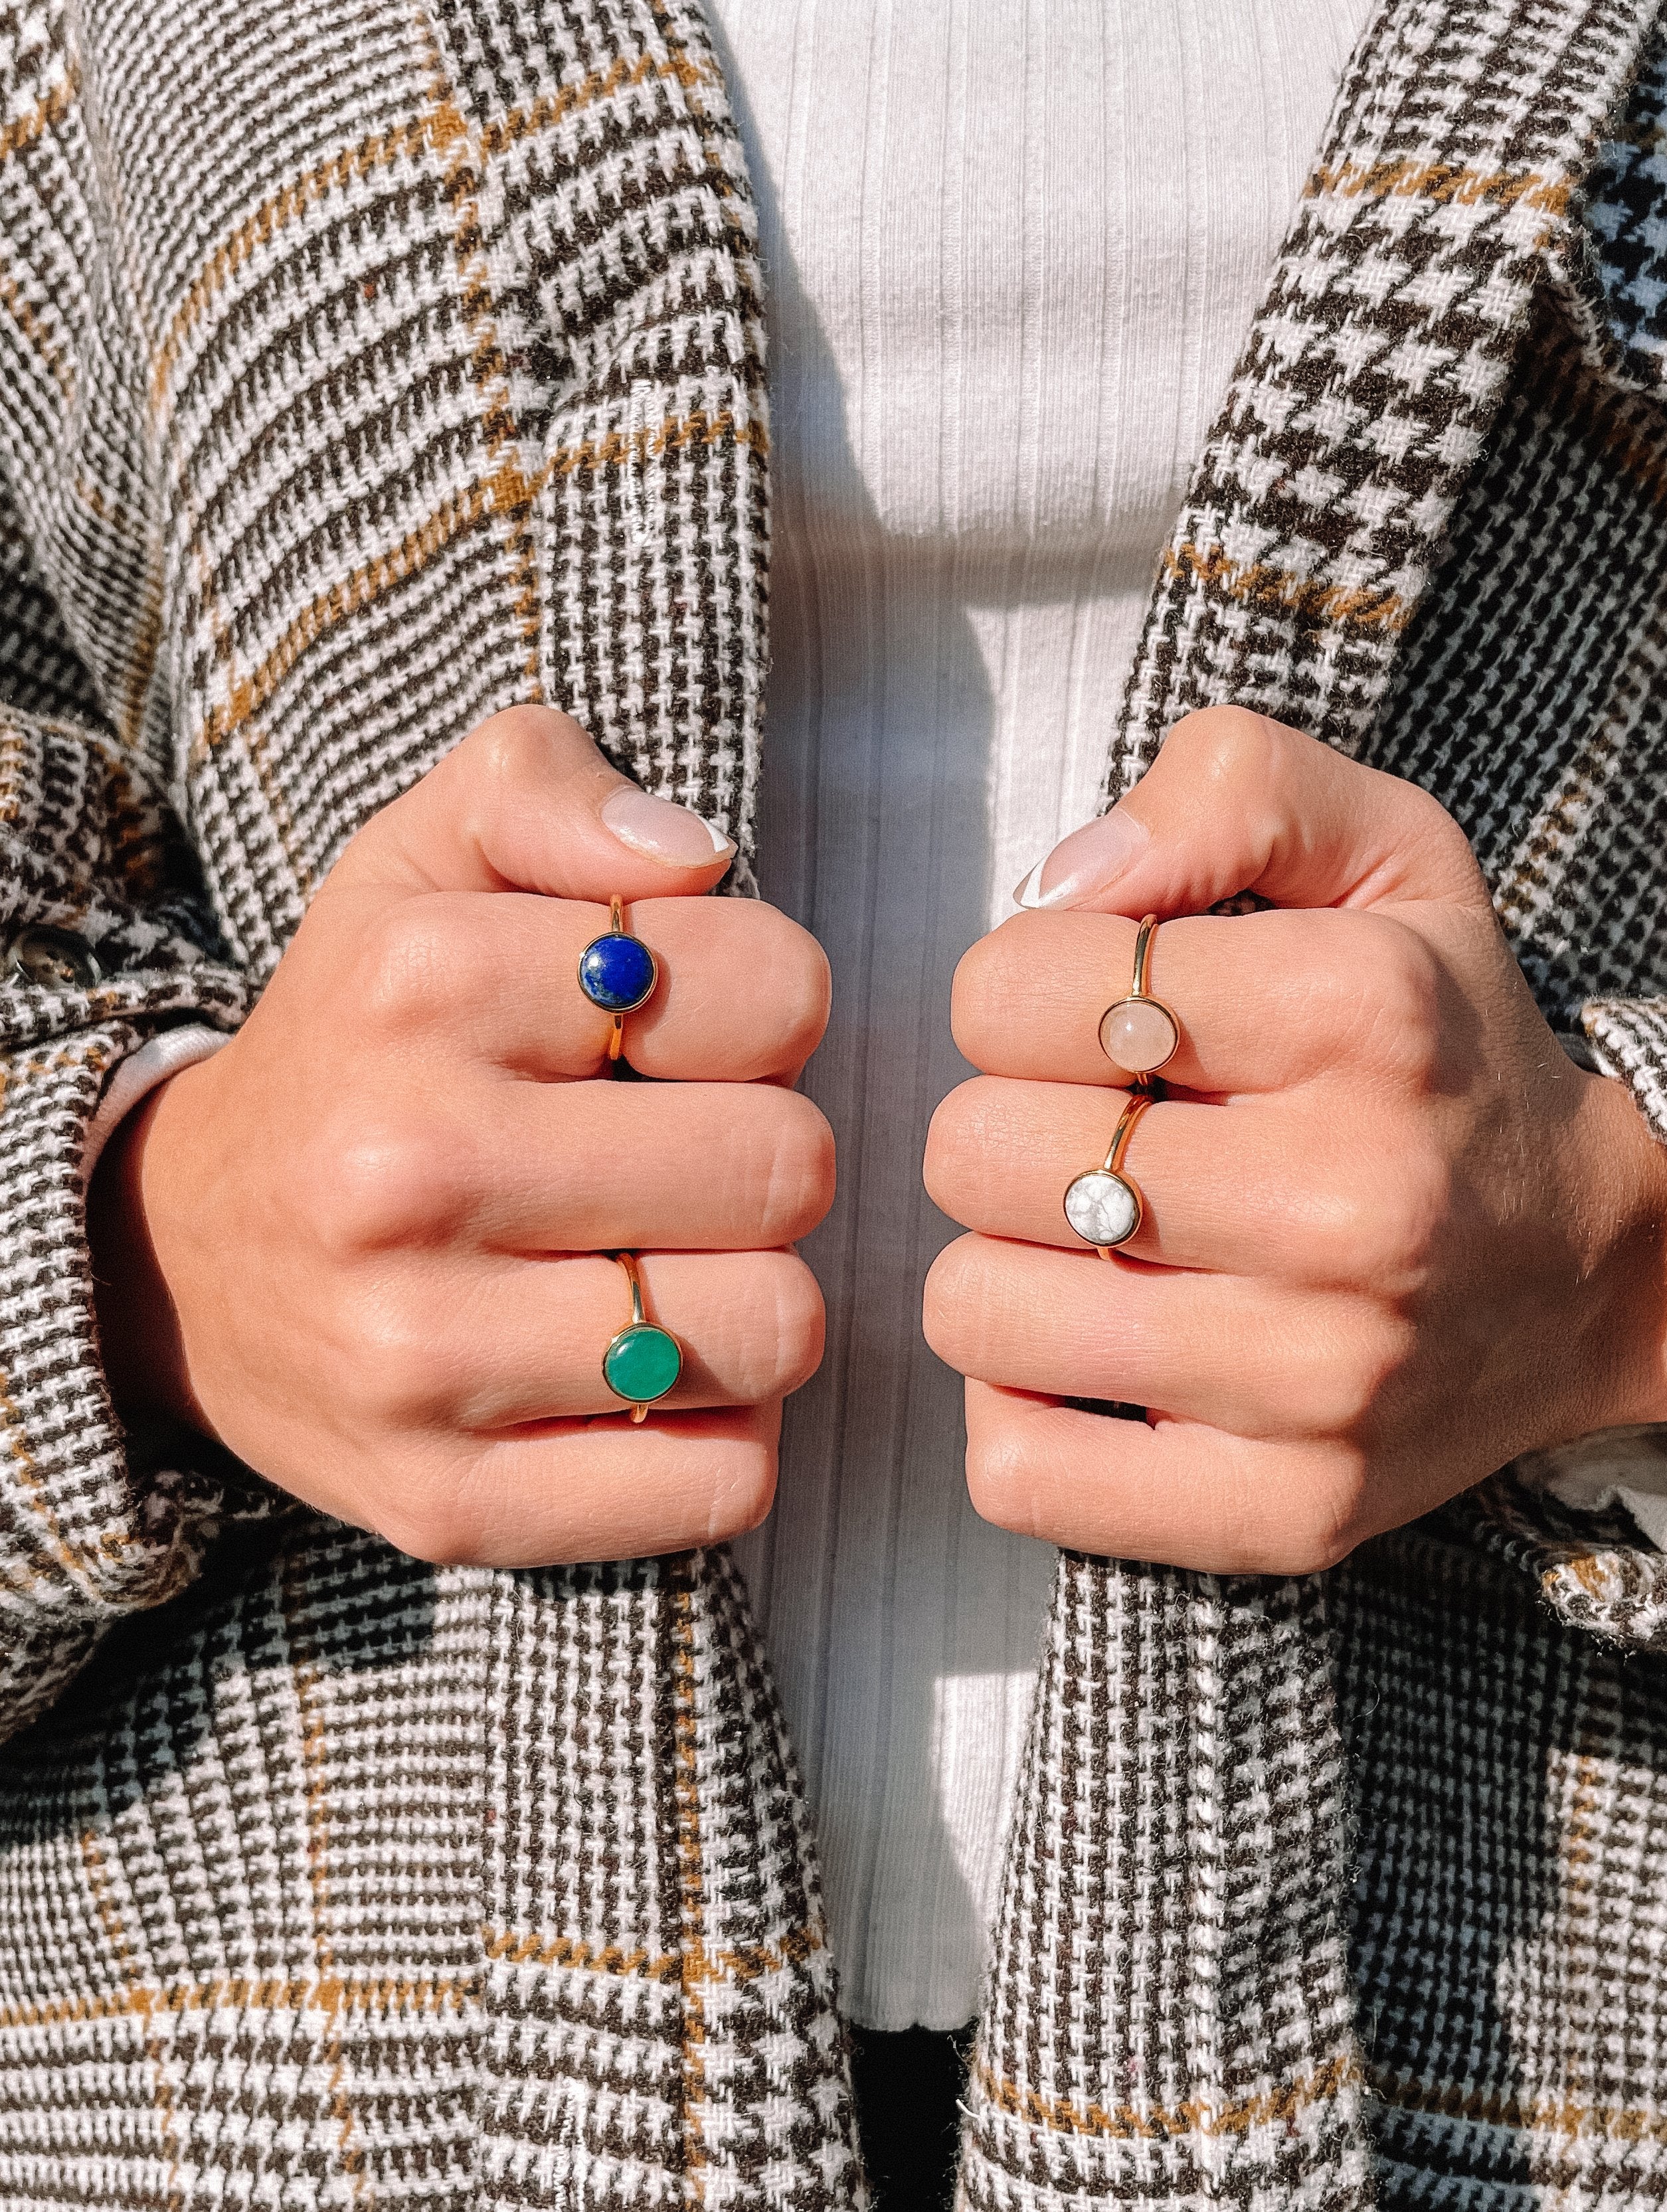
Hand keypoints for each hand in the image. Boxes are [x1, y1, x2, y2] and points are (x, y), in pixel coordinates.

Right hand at [89, 706, 833, 1566]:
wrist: (185, 1258)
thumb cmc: (365, 1041)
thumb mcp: (423, 858)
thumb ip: (555, 787)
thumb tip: (696, 856)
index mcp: (425, 986)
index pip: (775, 989)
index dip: (761, 1010)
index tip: (681, 1036)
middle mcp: (409, 1172)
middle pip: (790, 1167)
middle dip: (765, 1154)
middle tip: (678, 1160)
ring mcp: (424, 1359)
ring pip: (774, 1330)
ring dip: (751, 1296)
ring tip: (660, 1264)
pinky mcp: (451, 1505)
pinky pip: (725, 1484)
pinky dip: (720, 1431)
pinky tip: (643, 1380)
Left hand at [924, 709, 1666, 1572]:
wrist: (1592, 1270)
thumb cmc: (1441, 1046)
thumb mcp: (1384, 853)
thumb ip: (1227, 790)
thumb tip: (1059, 884)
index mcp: (1359, 1011)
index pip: (1010, 989)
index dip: (1017, 994)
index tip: (1097, 1026)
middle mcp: (1350, 1199)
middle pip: (972, 1152)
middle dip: (1003, 1129)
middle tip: (1092, 1138)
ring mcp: (1320, 1378)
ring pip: (973, 1310)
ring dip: (1003, 1266)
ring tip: (1096, 1246)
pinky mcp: (1285, 1512)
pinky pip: (1017, 1472)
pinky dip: (1020, 1408)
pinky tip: (1095, 1356)